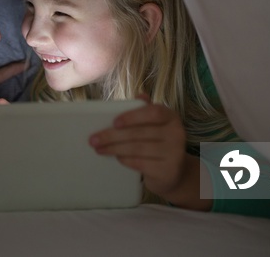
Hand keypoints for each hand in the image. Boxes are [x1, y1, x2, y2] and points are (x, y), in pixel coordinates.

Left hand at [89, 100, 211, 210]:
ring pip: (137, 149)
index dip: (133, 117)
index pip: (153, 113)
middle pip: (140, 133)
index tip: (114, 122)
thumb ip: (144, 111)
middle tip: (93, 139)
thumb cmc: (158, 143)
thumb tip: (138, 96)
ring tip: (99, 149)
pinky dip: (125, 160)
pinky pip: (140, 163)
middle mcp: (176, 134)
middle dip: (113, 136)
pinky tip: (116, 157)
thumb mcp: (154, 125)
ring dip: (114, 148)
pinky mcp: (168, 171)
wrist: (174, 172)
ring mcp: (174, 154)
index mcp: (171, 117)